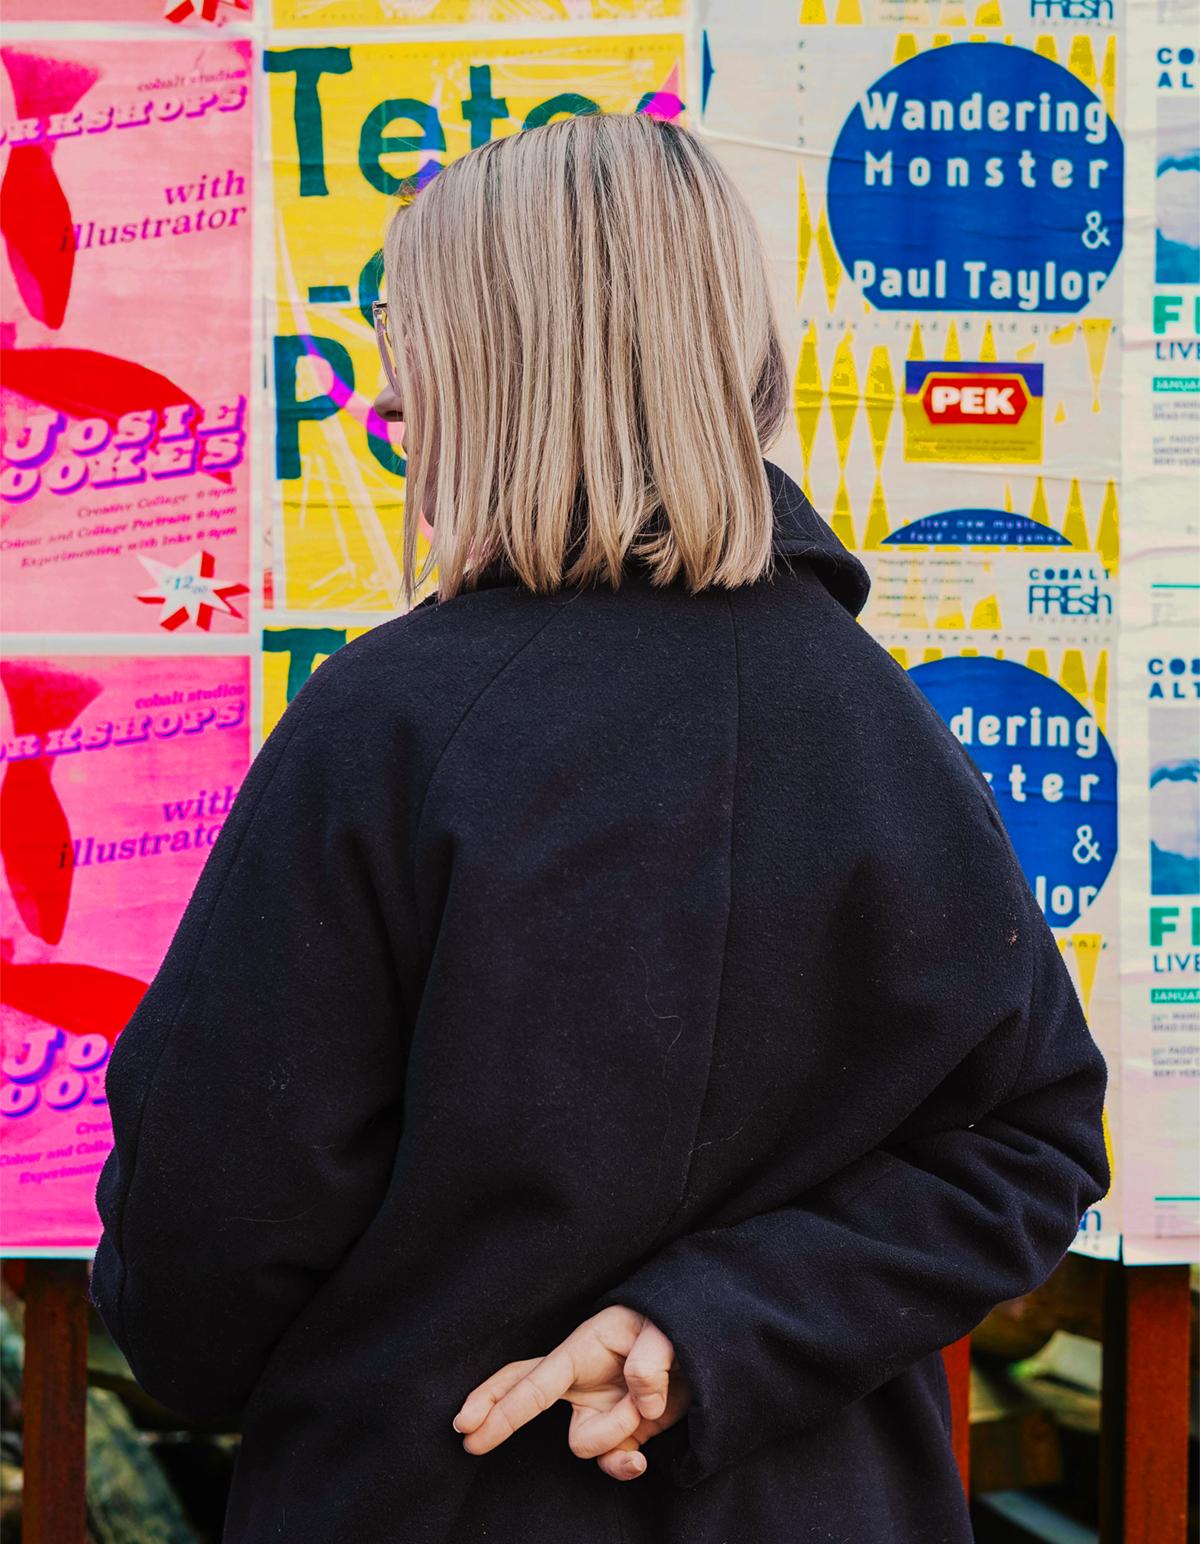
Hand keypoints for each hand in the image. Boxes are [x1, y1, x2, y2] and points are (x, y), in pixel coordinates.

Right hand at [454, 1305, 691, 1480]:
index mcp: (582, 1349)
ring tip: (650, 1402)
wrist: (704, 1347)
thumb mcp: (665, 1330)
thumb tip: (641, 1400)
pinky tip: (641, 1459)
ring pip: (584, 1443)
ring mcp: (598, 1409)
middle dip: (494, 1414)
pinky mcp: (619, 1433)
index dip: (500, 1406)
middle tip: (466, 1437)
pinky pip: (609, 1461)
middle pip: (522, 1394)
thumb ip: (651, 1359)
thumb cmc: (671, 1325)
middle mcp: (581, 1381)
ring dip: (619, 1432)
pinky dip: (624, 1464)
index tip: (467, 1426)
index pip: (534, 1381)